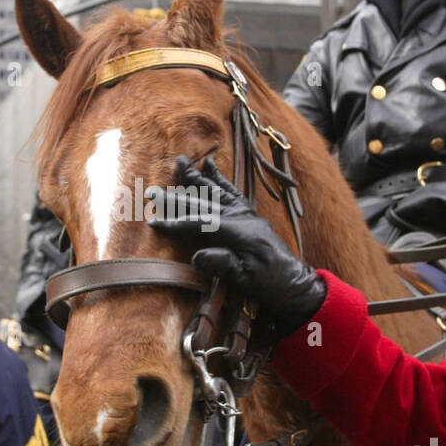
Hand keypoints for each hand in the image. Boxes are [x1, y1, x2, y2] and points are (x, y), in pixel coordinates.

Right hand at [148, 156, 325, 338]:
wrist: (294, 283)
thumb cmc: (270, 284)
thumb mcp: (247, 280)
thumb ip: (224, 266)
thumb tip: (198, 257)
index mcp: (239, 232)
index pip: (201, 223)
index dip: (176, 223)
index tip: (154, 222)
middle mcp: (242, 218)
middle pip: (203, 203)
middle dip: (176, 198)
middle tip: (151, 191)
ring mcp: (246, 214)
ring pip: (216, 192)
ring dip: (197, 178)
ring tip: (181, 161)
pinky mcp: (249, 216)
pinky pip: (232, 192)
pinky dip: (220, 180)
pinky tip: (210, 167)